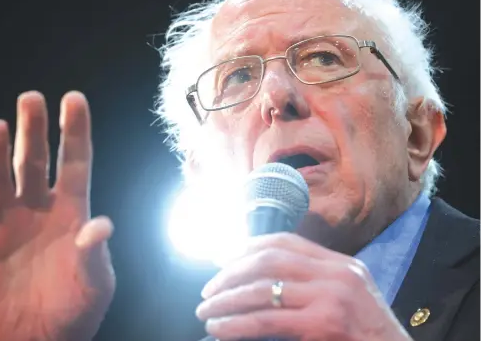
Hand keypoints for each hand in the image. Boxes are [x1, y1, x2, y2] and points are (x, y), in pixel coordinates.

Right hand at [0, 91, 114, 340]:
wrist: (39, 340)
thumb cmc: (76, 310)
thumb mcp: (96, 283)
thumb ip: (94, 253)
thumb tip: (101, 225)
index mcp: (73, 213)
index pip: (75, 163)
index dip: (75, 131)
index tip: (74, 98)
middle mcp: (41, 212)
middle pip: (35, 162)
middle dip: (33, 131)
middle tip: (30, 98)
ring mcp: (10, 225)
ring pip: (2, 180)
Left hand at [196, 233, 411, 340]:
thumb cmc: (367, 333)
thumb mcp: (346, 295)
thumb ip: (313, 280)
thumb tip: (263, 278)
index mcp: (340, 263)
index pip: (284, 241)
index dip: (248, 247)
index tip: (224, 259)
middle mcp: (336, 274)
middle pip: (269, 260)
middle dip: (231, 273)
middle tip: (209, 289)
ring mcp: (331, 298)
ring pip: (263, 289)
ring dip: (227, 299)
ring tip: (206, 310)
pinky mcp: (323, 325)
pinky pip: (266, 320)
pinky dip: (236, 323)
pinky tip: (220, 328)